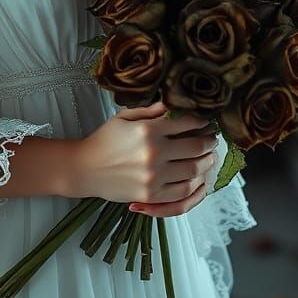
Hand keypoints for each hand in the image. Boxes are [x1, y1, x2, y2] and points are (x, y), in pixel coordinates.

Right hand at [73, 100, 219, 217]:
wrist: (85, 168)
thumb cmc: (105, 139)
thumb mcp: (125, 117)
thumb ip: (151, 110)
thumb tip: (174, 103)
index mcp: (147, 130)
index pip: (186, 123)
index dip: (201, 121)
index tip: (206, 121)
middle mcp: (153, 153)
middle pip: (195, 147)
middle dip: (208, 141)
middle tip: (212, 138)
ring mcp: (153, 176)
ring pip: (194, 170)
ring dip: (206, 162)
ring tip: (209, 156)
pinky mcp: (151, 195)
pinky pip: (182, 191)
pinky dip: (195, 183)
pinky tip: (197, 176)